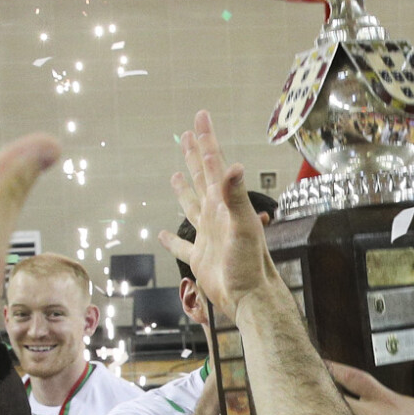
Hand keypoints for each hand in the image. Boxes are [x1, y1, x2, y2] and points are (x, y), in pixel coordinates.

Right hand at [161, 115, 274, 317]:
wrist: (250, 297)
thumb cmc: (250, 263)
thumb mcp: (243, 226)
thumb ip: (236, 196)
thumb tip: (234, 165)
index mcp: (224, 204)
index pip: (213, 164)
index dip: (206, 140)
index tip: (200, 118)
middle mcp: (216, 215)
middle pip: (202, 178)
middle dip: (194, 155)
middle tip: (186, 134)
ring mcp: (208, 235)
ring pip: (191, 205)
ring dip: (185, 189)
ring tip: (176, 175)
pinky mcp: (200, 257)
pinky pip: (182, 245)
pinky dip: (172, 239)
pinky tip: (163, 234)